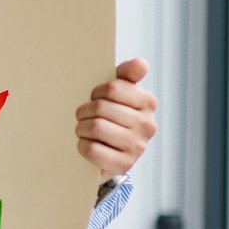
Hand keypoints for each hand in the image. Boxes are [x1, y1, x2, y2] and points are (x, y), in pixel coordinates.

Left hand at [76, 57, 158, 182]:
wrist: (108, 155)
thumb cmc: (110, 117)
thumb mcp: (118, 94)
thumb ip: (127, 75)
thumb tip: (141, 63)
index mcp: (147, 102)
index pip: (112, 88)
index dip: (95, 92)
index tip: (94, 98)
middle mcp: (147, 124)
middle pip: (100, 108)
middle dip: (84, 112)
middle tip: (84, 117)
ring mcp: (137, 146)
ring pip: (95, 127)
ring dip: (82, 128)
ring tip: (85, 130)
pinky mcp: (123, 164)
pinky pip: (91, 149)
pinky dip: (82, 146)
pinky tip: (87, 145)